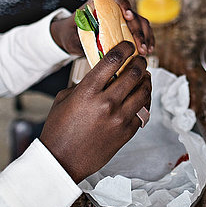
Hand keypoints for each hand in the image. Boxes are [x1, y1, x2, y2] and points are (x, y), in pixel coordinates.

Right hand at [40, 41, 151, 182]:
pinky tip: (142, 96)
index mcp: (88, 91)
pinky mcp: (127, 132)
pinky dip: (145, 100)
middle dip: (140, 62)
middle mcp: (106, 103)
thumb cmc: (59, 129)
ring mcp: (119, 119)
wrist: (61, 161)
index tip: (128, 45)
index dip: (125, 48)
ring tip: (144, 76)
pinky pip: (144, 111)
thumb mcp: (64, 99)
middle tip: (140, 60)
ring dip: (146, 80)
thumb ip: (84, 83)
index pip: (113, 60)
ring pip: (144, 91)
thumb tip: (101, 74)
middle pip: (134, 73)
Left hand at [49, 0, 154, 55]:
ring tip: (145, 51)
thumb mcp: (72, 32)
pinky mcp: (129, 28)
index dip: (123, 4)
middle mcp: (114, 8)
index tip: (127, 14)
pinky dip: (147, 40)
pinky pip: (143, 31)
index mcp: (99, 3)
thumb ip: (83, 33)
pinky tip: (149, 50)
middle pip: (131, 13)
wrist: (71, 37)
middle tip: (139, 45)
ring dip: (145, 36)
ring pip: (141, 22)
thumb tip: (96, 41)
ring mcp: (123, 18)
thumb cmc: (71, 32)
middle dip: (138, 29)